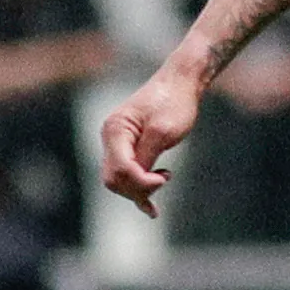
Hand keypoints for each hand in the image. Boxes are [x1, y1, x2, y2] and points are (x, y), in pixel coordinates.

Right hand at [98, 60, 204, 214]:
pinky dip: (137, 189)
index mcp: (115, 130)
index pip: (120, 169)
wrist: (180, 82)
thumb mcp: (163, 132)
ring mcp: (116, 142)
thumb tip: (138, 181)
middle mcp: (110, 136)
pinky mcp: (126, 146)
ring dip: (139, 187)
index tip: (165, 177)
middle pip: (114, 179)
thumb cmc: (174, 102)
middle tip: (165, 179)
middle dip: (138, 188)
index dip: (142, 181)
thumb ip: (146, 157)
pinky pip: (125, 173)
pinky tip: (149, 206)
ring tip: (165, 177)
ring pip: (118, 180)